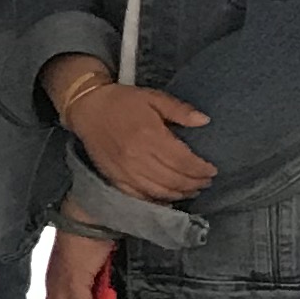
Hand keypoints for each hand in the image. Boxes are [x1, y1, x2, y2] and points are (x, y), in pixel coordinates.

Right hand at [59, 76, 214, 201]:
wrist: (87, 109)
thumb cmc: (122, 101)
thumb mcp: (153, 97)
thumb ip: (179, 109)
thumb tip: (204, 121)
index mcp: (150, 136)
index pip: (183, 161)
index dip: (201, 169)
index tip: (212, 170)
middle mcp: (138, 157)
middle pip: (174, 179)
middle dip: (195, 183)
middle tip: (206, 181)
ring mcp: (125, 171)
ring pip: (160, 191)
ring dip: (180, 194)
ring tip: (192, 190)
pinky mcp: (115, 178)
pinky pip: (140, 196)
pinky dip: (157, 200)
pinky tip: (168, 198)